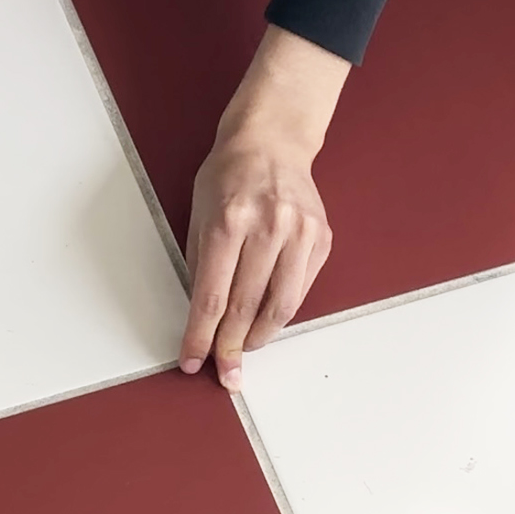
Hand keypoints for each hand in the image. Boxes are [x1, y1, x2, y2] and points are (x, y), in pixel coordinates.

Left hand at [178, 25, 350, 389]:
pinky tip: (268, 320)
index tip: (192, 360)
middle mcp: (268, 228)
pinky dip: (283, 311)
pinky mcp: (321, 239)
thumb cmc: (229, 173)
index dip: (200, 336)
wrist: (272, 141)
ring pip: (280, 307)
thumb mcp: (198, 212)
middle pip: (246, 308)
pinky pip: (301, 289)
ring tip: (247, 350)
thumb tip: (202, 317)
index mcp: (229, 221)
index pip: (212, 298)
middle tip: (225, 372)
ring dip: (261, 337)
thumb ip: (201, 264)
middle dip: (231, 347)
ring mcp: (300, 234)